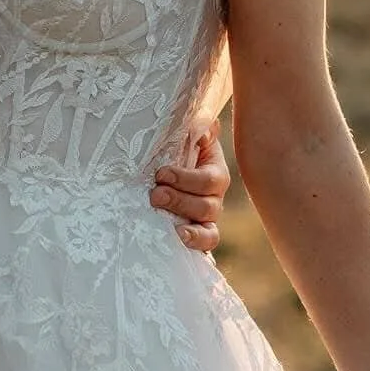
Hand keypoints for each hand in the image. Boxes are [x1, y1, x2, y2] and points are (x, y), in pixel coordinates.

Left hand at [149, 117, 230, 252]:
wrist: (160, 174)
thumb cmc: (174, 152)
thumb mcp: (185, 137)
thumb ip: (196, 128)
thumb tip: (205, 124)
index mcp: (214, 174)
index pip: (209, 180)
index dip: (187, 179)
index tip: (161, 173)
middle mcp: (213, 199)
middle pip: (207, 206)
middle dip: (180, 201)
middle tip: (155, 195)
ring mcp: (205, 221)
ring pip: (209, 231)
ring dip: (189, 230)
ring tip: (172, 229)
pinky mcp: (195, 237)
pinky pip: (203, 247)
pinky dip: (194, 246)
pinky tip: (179, 242)